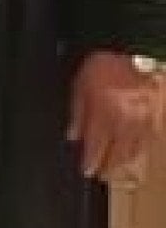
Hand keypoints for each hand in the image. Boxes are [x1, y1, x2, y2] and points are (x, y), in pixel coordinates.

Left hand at [67, 51, 164, 181]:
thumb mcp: (81, 85)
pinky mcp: (154, 120)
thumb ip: (77, 113)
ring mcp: (142, 123)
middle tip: (100, 175)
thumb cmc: (107, 66)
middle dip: (107, 169)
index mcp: (104, 115)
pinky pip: (145, 142)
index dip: (90, 162)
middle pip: (115, 156)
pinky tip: (131, 154)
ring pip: (132, 152)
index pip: (95, 148)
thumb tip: (72, 136)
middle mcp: (124, 123)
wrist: (138, 51)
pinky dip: (137, 152)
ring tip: (114, 169)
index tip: (86, 171)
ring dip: (122, 164)